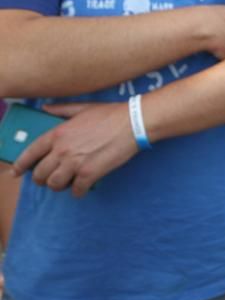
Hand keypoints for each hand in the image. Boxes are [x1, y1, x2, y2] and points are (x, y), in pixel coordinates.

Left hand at [13, 102, 138, 197]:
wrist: (133, 123)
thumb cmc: (110, 114)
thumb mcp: (83, 108)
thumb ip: (61, 110)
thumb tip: (45, 109)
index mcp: (58, 134)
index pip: (30, 153)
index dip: (21, 165)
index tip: (16, 172)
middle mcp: (62, 150)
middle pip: (40, 174)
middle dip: (42, 179)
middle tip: (50, 178)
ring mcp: (75, 163)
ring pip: (55, 185)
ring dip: (60, 186)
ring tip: (67, 182)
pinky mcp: (89, 174)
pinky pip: (76, 191)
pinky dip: (78, 192)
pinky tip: (83, 188)